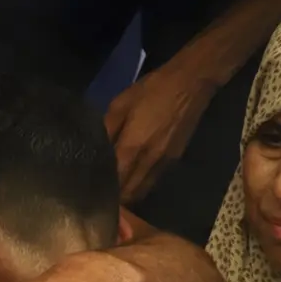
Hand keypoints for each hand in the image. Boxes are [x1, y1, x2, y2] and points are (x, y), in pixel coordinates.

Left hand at [103, 64, 218, 203]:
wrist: (191, 83)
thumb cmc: (153, 90)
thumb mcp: (120, 104)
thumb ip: (106, 129)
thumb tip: (93, 149)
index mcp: (132, 147)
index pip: (114, 181)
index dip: (102, 190)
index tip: (89, 192)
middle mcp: (149, 161)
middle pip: (129, 193)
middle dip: (115, 199)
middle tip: (99, 195)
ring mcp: (164, 162)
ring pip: (142, 191)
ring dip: (129, 195)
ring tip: (115, 191)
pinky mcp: (174, 160)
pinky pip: (153, 181)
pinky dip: (141, 185)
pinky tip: (132, 179)